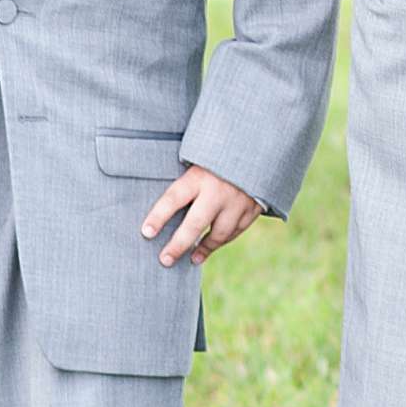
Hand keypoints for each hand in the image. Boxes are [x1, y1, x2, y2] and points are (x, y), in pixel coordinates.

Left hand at [140, 164, 264, 266]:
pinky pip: (236, 231)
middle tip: (165, 259)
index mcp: (200, 174)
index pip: (173, 198)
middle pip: (195, 223)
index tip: (146, 233)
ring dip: (204, 248)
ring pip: (219, 233)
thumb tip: (165, 204)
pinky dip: (223, 240)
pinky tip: (212, 247)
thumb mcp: (200, 157)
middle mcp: (219, 190)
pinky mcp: (254, 207)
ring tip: (191, 258)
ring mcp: (239, 201)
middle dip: (178, 244)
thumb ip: (187, 178)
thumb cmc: (220, 153)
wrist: (260, 147)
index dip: (158, 217)